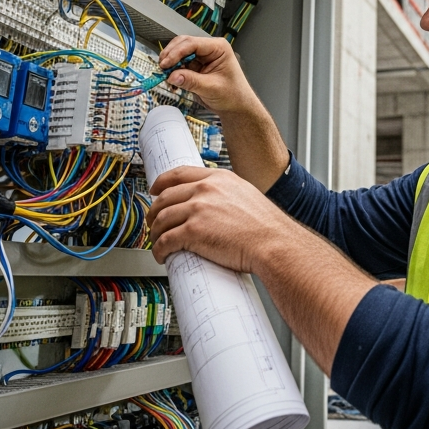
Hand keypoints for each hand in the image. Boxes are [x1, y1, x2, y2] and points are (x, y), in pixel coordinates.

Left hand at [146, 165, 296, 271]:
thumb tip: (215, 207)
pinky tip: (162, 255)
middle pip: (165, 197)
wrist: (274, 243)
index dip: (162, 182)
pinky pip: (165, 240)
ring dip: (154, 233)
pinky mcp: (193, 232)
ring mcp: (198, 210)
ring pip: (161, 219)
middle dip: (154, 212)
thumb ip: (228, 196)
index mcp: (219, 178)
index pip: (180, 174)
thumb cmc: (267, 227)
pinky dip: (159, 249)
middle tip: (154, 222)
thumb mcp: (247, 196)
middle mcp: (206, 190)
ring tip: (158, 242)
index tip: (155, 189)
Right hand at [158, 35, 258, 114]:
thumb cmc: (233, 95)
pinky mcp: (195, 67)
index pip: (192, 43)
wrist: (236, 107)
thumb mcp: (211, 88)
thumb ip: (191, 81)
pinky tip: (172, 82)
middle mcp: (209, 49)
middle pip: (183, 44)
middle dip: (171, 56)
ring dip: (170, 65)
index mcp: (218, 48)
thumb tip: (173, 76)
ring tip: (166, 76)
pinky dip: (173, 73)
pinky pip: (179, 66)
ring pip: (178, 54)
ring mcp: (201, 58)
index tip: (166, 64)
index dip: (176, 52)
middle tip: (162, 68)